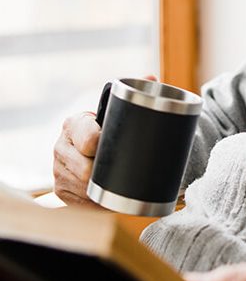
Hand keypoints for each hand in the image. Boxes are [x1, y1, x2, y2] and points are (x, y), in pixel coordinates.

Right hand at [53, 75, 157, 206]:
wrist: (100, 149)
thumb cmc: (114, 127)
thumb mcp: (123, 110)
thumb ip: (138, 91)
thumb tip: (152, 76)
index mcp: (75, 123)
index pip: (86, 136)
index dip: (100, 144)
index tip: (112, 148)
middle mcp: (61, 146)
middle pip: (84, 167)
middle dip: (104, 173)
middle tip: (125, 173)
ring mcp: (58, 170)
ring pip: (82, 186)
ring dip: (100, 190)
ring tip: (119, 187)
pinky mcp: (61, 191)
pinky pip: (79, 203)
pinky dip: (95, 204)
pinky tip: (107, 200)